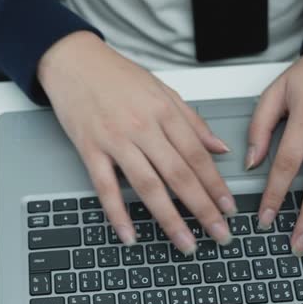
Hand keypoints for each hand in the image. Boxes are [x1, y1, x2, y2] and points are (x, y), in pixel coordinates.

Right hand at [38, 31, 237, 252]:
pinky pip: (106, 187)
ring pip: (148, 186)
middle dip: (203, 209)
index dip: (216, 185)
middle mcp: (143, 127)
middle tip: (220, 235)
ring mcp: (115, 140)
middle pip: (179, 175)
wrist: (73, 60)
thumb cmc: (116, 75)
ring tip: (186, 243)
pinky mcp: (90, 149)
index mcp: (164, 112)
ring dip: (170, 219)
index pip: (198, 155)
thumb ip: (192, 121)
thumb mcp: (162, 90)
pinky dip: (118, 214)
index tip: (229, 208)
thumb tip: (220, 148)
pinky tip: (130, 235)